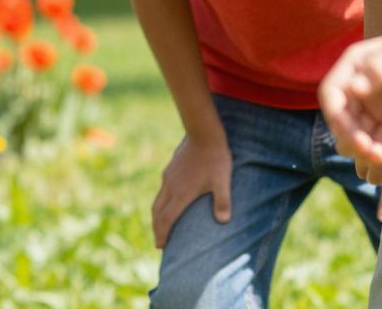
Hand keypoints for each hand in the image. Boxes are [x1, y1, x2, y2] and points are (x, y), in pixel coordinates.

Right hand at [152, 133, 230, 248]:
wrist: (204, 133)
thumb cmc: (215, 158)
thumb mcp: (222, 181)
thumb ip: (223, 201)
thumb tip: (224, 222)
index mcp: (181, 193)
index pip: (166, 219)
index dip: (162, 234)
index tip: (160, 247)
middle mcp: (171, 187)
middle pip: (157, 212)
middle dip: (157, 229)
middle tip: (160, 242)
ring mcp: (168, 177)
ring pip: (158, 201)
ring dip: (157, 216)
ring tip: (161, 225)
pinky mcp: (170, 169)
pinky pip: (162, 190)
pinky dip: (161, 203)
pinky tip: (170, 202)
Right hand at [320, 31, 381, 170]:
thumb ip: (380, 69)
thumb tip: (353, 88)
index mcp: (355, 65)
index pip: (331, 95)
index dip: (336, 117)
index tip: (354, 135)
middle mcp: (359, 87)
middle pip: (341, 120)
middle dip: (352, 139)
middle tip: (374, 152)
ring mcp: (373, 106)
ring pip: (356, 136)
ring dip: (365, 149)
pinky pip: (376, 143)